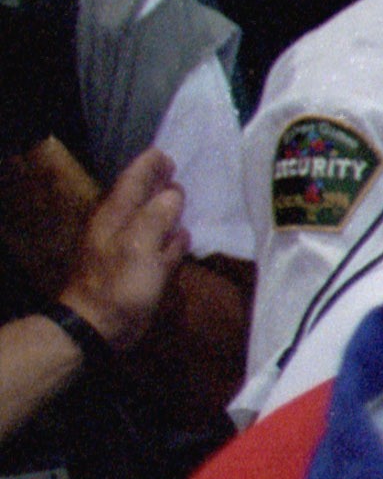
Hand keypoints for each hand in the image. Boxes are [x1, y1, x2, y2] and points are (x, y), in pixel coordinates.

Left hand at [63, 149, 185, 348]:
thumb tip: (173, 194)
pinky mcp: (141, 270)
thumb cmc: (118, 284)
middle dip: (159, 183)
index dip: (148, 166)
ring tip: (187, 197)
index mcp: (116, 216)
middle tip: (179, 170)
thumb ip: (156, 216)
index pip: (132, 181)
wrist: (100, 325)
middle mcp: (122, 227)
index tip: (167, 153)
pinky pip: (160, 246)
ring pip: (152, 221)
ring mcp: (131, 249)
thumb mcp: (138, 246)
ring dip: (168, 210)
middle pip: (142, 198)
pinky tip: (185, 236)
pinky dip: (173, 238)